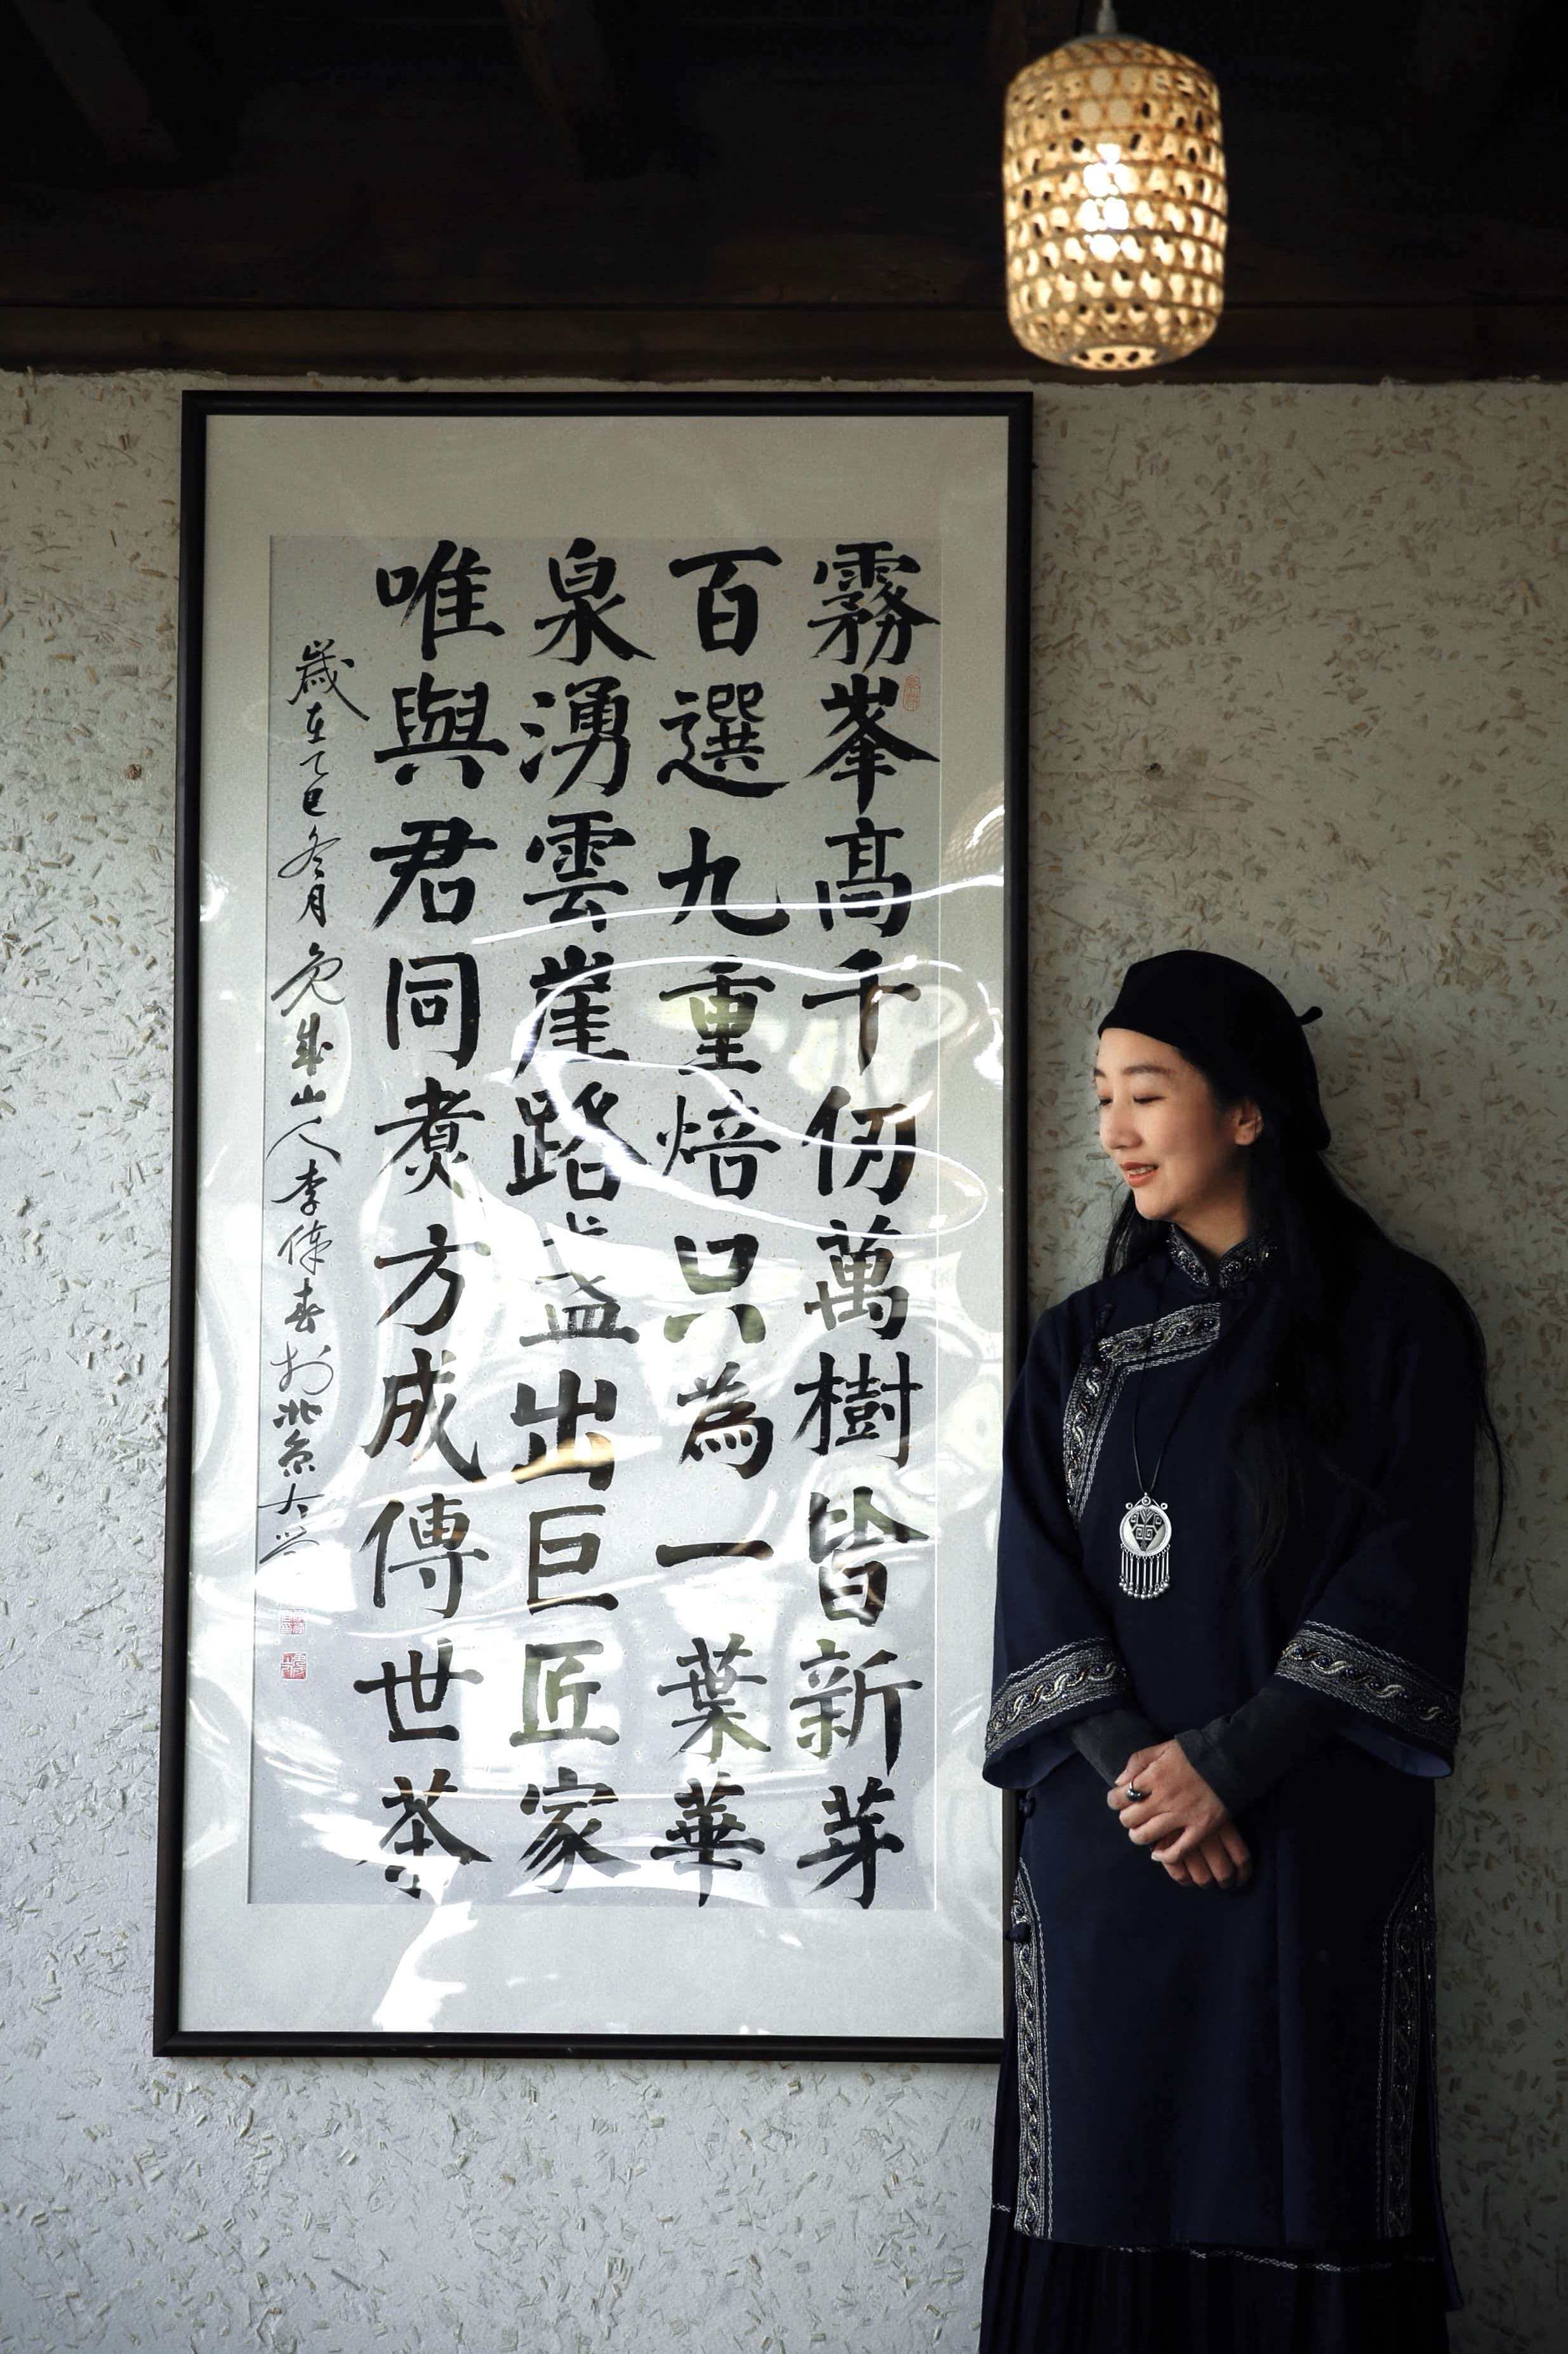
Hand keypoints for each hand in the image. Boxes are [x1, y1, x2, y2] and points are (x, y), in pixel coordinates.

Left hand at [1106, 1742, 1252, 1886]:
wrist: (1230, 1759)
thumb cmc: (1195, 1752)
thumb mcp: (1163, 1747)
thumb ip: (1138, 1761)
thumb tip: (1119, 1781)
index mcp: (1153, 1776)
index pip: (1121, 1796)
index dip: (1114, 1801)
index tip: (1117, 1802)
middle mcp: (1164, 1798)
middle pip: (1130, 1818)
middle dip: (1126, 1819)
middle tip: (1131, 1817)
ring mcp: (1183, 1815)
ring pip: (1147, 1836)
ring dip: (1138, 1837)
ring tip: (1140, 1833)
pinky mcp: (1201, 1828)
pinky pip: (1177, 1851)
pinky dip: (1164, 1856)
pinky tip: (1157, 1854)